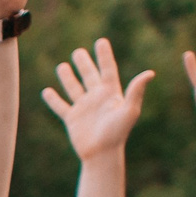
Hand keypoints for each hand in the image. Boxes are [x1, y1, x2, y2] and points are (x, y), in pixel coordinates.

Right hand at [42, 38, 153, 161]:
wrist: (102, 154)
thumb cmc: (118, 133)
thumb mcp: (129, 110)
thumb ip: (136, 90)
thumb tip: (149, 73)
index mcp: (111, 93)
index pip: (107, 69)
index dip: (104, 56)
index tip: (101, 42)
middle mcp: (96, 98)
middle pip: (89, 76)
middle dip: (83, 63)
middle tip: (78, 52)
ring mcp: (83, 108)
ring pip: (73, 88)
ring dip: (67, 78)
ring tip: (62, 66)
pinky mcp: (72, 119)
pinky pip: (60, 106)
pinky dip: (53, 100)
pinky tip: (46, 92)